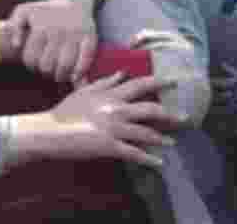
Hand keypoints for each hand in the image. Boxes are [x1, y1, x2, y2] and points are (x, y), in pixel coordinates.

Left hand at [5, 0, 96, 84]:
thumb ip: (14, 24)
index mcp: (41, 27)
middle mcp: (58, 31)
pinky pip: (85, 60)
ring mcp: (75, 34)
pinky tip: (75, 76)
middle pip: (47, 66)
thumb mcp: (24, 10)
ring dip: (60, 76)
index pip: (31, 58)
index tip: (34, 63)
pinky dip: (79, 71)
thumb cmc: (46, 11)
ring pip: (65, 67)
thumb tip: (16, 44)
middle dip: (45, 71)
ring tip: (59, 75)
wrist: (74, 0)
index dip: (31, 65)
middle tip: (47, 68)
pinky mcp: (90, 37)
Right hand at [12, 73, 186, 169]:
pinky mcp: (110, 146)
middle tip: (185, 118)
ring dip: (162, 139)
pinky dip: (149, 160)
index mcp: (111, 94)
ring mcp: (114, 129)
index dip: (159, 82)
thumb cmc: (66, 110)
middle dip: (170, 115)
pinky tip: (159, 163)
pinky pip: (135, 154)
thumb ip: (106, 81)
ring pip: (146, 133)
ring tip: (173, 143)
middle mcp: (116, 110)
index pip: (140, 84)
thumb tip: (123, 72)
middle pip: (151, 109)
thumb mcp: (85, 90)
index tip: (174, 81)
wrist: (51, 130)